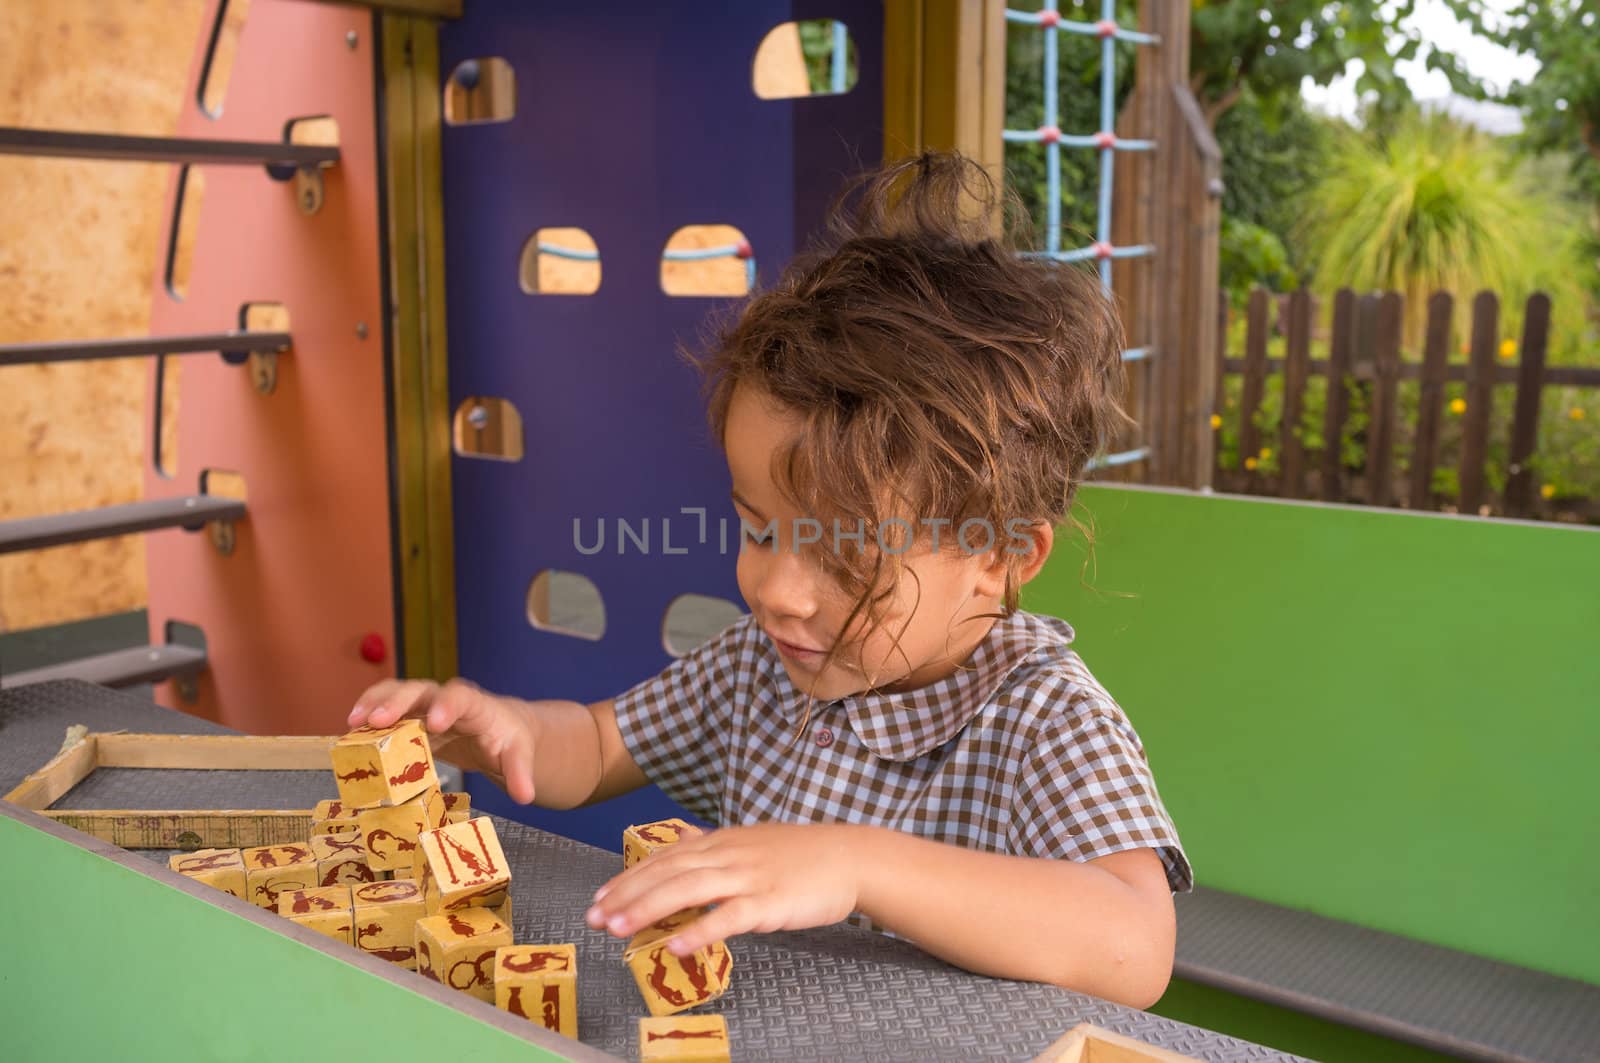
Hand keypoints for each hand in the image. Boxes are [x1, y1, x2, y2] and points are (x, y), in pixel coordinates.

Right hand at [347, 678, 537, 803]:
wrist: (498, 728)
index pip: (462, 698)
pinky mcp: (411, 718)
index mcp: (476, 706)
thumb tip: (525, 796)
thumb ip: (520, 772)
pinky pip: (387, 710)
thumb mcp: (518, 755)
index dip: (448, 707)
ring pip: (397, 694)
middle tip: (375, 720)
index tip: (435, 723)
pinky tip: (350, 730)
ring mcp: (425, 706)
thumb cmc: (507, 739)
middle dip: (398, 702)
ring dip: (374, 704)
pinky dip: (368, 715)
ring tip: (352, 722)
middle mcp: (446, 700)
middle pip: (421, 690)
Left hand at [584, 823, 863, 954]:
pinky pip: (729, 916)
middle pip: (668, 872)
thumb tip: (683, 847)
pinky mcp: (769, 902)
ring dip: (649, 909)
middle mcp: (728, 855)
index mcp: (722, 841)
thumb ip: (716, 848)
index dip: (629, 877)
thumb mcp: (752, 842)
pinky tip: (676, 946)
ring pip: (689, 890)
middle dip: (626, 895)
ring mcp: (748, 877)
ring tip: (618, 929)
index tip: (599, 897)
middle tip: (594, 918)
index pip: (665, 858)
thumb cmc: (802, 854)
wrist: (850, 856)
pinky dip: (700, 931)